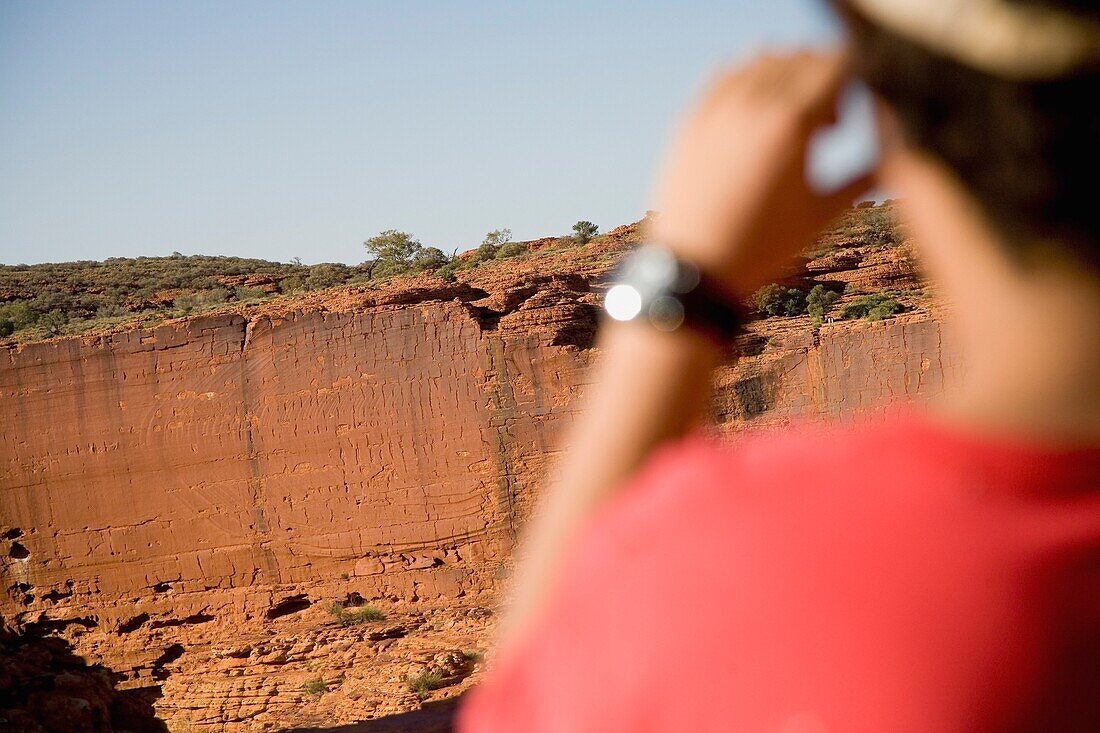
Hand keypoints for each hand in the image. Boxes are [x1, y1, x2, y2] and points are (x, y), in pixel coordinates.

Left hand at [649, 49, 873, 296]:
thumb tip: (897, 156)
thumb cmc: (763, 246)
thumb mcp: (824, 213)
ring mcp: (719, 107)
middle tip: (822, 128)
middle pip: (803, 56)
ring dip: (787, 76)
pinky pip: (726, 73)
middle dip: (822, 80)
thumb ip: (866, 175)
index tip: (846, 120)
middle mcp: (754, 104)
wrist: (696, 267)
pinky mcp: (693, 117)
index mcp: (793, 122)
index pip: (837, 63)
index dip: (852, 86)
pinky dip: (749, 82)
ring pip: (764, 58)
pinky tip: (756, 116)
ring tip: (788, 121)